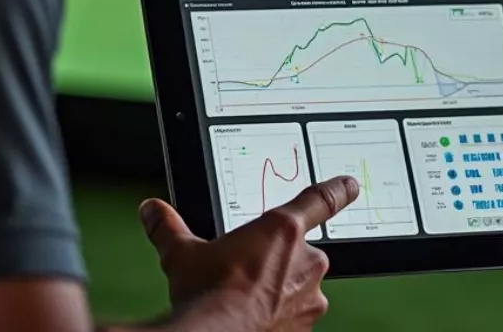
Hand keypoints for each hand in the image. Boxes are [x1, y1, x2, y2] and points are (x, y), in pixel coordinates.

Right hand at [139, 176, 358, 329]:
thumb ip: (169, 228)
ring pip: (302, 287)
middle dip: (280, 262)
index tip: (352, 185)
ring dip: (282, 291)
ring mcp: (310, 298)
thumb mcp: (182, 255)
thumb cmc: (205, 295)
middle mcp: (306, 260)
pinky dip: (280, 317)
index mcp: (284, 230)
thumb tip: (150, 210)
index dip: (338, 190)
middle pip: (302, 253)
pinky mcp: (306, 327)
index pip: (321, 200)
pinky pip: (298, 316)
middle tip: (249, 274)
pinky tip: (254, 322)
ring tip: (247, 302)